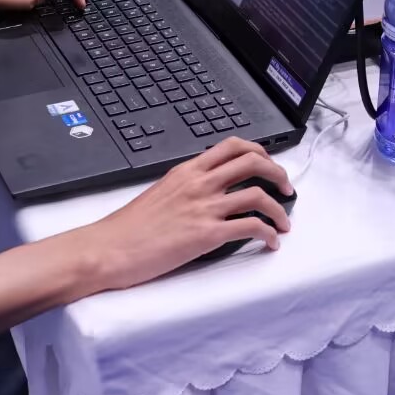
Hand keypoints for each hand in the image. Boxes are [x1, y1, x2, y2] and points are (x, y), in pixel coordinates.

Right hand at [79, 138, 292, 288]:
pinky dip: (269, 233)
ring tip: (284, 222)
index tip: (268, 163)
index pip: (232, 146)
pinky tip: (270, 241)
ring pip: (258, 194)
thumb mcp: (159, 192)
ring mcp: (205, 208)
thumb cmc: (128, 228)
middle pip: (253, 163)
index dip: (259, 151)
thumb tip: (207, 192)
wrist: (108, 249)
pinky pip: (251, 227)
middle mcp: (199, 183)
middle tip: (286, 188)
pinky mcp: (207, 234)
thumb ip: (186, 187)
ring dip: (279, 209)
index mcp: (187, 171)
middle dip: (278, 173)